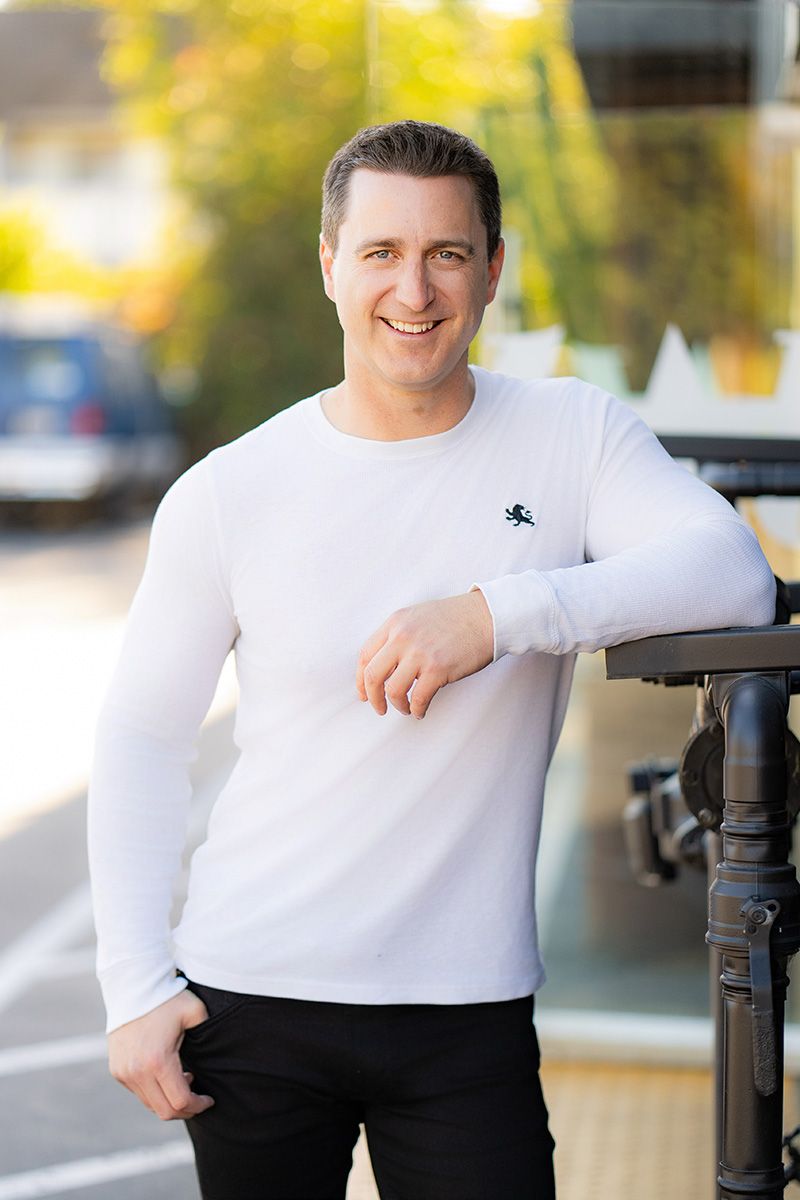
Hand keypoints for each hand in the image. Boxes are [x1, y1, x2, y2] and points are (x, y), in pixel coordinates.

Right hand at [108, 988, 214, 1119]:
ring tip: (183, 1081)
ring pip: (150, 1104)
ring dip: (168, 1101)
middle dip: (185, 1110)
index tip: (209, 1099)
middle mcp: (137, 1072)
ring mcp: (124, 1073)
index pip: (180, 1102)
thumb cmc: (166, 998)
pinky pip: (138, 1092)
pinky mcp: (117, 1070)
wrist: (132, 986)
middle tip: (198, 1098)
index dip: (198, 1105)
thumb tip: (217, 1053)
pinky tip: (166, 1075)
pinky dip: (154, 1092)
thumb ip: (208, 1033)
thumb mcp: (194, 1012)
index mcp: (158, 1061)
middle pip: (164, 1111)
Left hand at [357, 590, 493, 718]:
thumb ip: (398, 636)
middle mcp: (402, 637)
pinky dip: (417, 709)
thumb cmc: (456, 618)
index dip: (360, 679)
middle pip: (372, 675)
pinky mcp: (438, 669)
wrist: (488, 616)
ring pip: (393, 690)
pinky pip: (418, 698)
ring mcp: (420, 653)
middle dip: (373, 698)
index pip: (365, 655)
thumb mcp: (417, 617)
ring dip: (397, 705)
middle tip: (379, 708)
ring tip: (406, 708)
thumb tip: (384, 666)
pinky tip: (421, 711)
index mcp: (395, 623)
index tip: (364, 693)